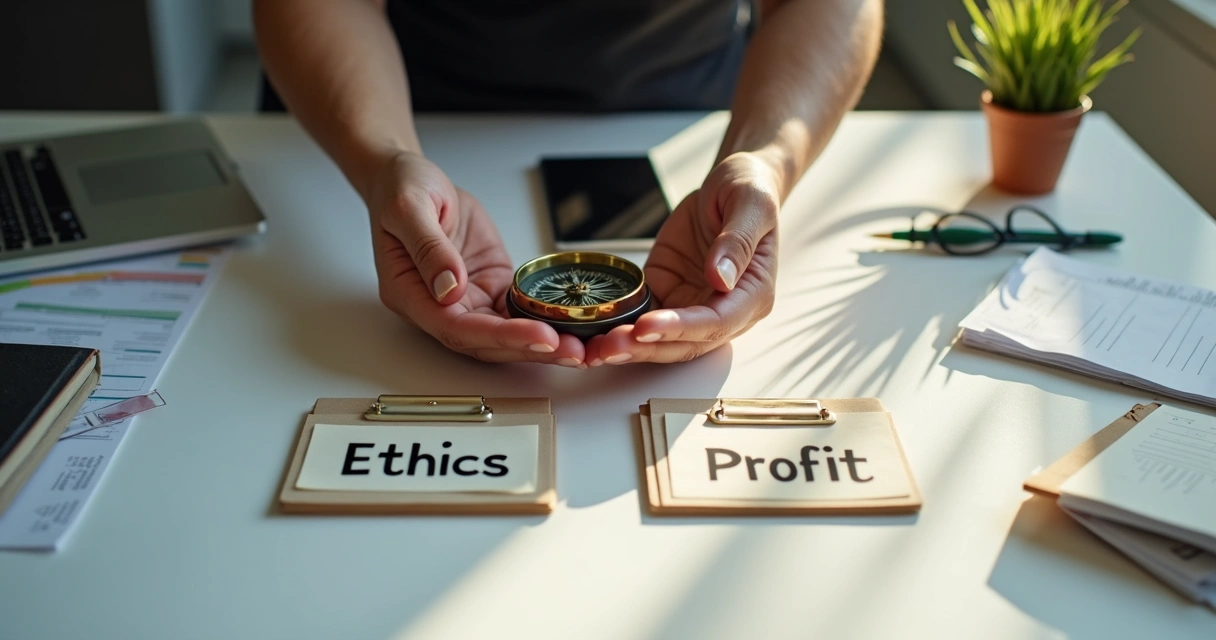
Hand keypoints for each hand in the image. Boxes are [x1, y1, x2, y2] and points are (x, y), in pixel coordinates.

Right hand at [365, 152, 585, 364]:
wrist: (412, 178)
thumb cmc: (401, 190)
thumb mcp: (408, 207)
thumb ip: (428, 248)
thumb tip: (450, 288)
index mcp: (409, 294)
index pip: (457, 329)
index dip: (500, 337)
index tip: (539, 335)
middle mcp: (439, 306)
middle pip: (486, 342)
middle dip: (530, 348)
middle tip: (572, 350)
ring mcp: (466, 299)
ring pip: (504, 334)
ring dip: (541, 343)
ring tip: (581, 347)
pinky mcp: (489, 286)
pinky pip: (516, 311)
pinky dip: (543, 320)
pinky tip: (571, 325)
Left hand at [585, 152, 779, 364]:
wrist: (727, 185)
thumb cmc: (749, 191)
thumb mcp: (750, 204)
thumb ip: (737, 242)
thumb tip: (720, 278)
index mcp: (752, 293)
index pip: (717, 322)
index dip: (681, 329)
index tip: (646, 326)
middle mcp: (724, 309)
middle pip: (686, 342)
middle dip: (647, 347)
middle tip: (610, 346)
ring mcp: (692, 305)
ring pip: (662, 339)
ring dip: (630, 346)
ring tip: (595, 349)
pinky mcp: (667, 294)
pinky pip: (642, 317)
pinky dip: (620, 327)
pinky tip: (594, 333)